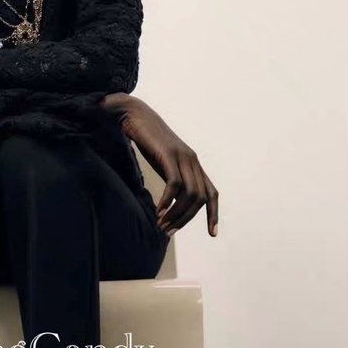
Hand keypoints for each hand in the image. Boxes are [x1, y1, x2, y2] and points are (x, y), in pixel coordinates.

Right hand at [101, 93, 218, 237]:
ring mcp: (182, 156)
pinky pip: (175, 184)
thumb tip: (169, 204)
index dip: (213, 214)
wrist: (133, 114)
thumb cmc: (145, 139)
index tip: (212, 234)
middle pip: (200, 199)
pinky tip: (158, 211)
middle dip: (187, 219)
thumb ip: (170, 179)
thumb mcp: (162, 163)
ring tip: (161, 225)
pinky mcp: (168, 154)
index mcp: (193, 164)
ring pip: (190, 194)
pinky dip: (168, 201)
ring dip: (176, 214)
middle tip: (168, 232)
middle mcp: (192, 160)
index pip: (211, 193)